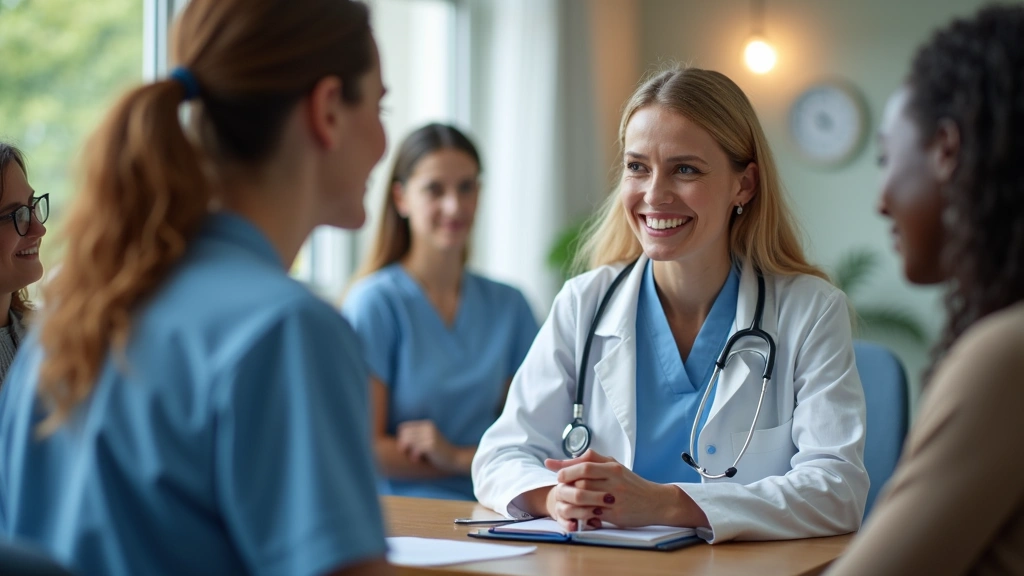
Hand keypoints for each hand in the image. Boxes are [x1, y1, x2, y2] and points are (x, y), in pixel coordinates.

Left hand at [396, 420, 458, 472]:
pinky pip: (415, 448)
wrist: (454, 458)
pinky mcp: (431, 445)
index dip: (401, 438)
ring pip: (408, 441)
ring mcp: (430, 435)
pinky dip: (414, 455)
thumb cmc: (437, 452)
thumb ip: (414, 438)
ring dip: (408, 451)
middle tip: (409, 454)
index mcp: (426, 424)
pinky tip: (417, 459)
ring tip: (414, 458)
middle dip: (403, 445)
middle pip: (404, 434)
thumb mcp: (426, 441)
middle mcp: (428, 427)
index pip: (403, 427)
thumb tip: (398, 444)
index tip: (406, 448)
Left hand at [545, 449, 705, 528]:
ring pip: (586, 496)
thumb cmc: (631, 484)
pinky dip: (582, 512)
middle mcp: (615, 480)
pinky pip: (593, 513)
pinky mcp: (617, 514)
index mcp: (613, 467)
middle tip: (560, 487)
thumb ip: (593, 461)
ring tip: (567, 499)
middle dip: (567, 484)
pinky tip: (578, 511)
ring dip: (572, 498)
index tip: (556, 473)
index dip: (566, 468)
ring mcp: (616, 498)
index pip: (584, 465)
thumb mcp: (615, 467)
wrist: (656, 502)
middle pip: (582, 480)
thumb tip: (566, 460)